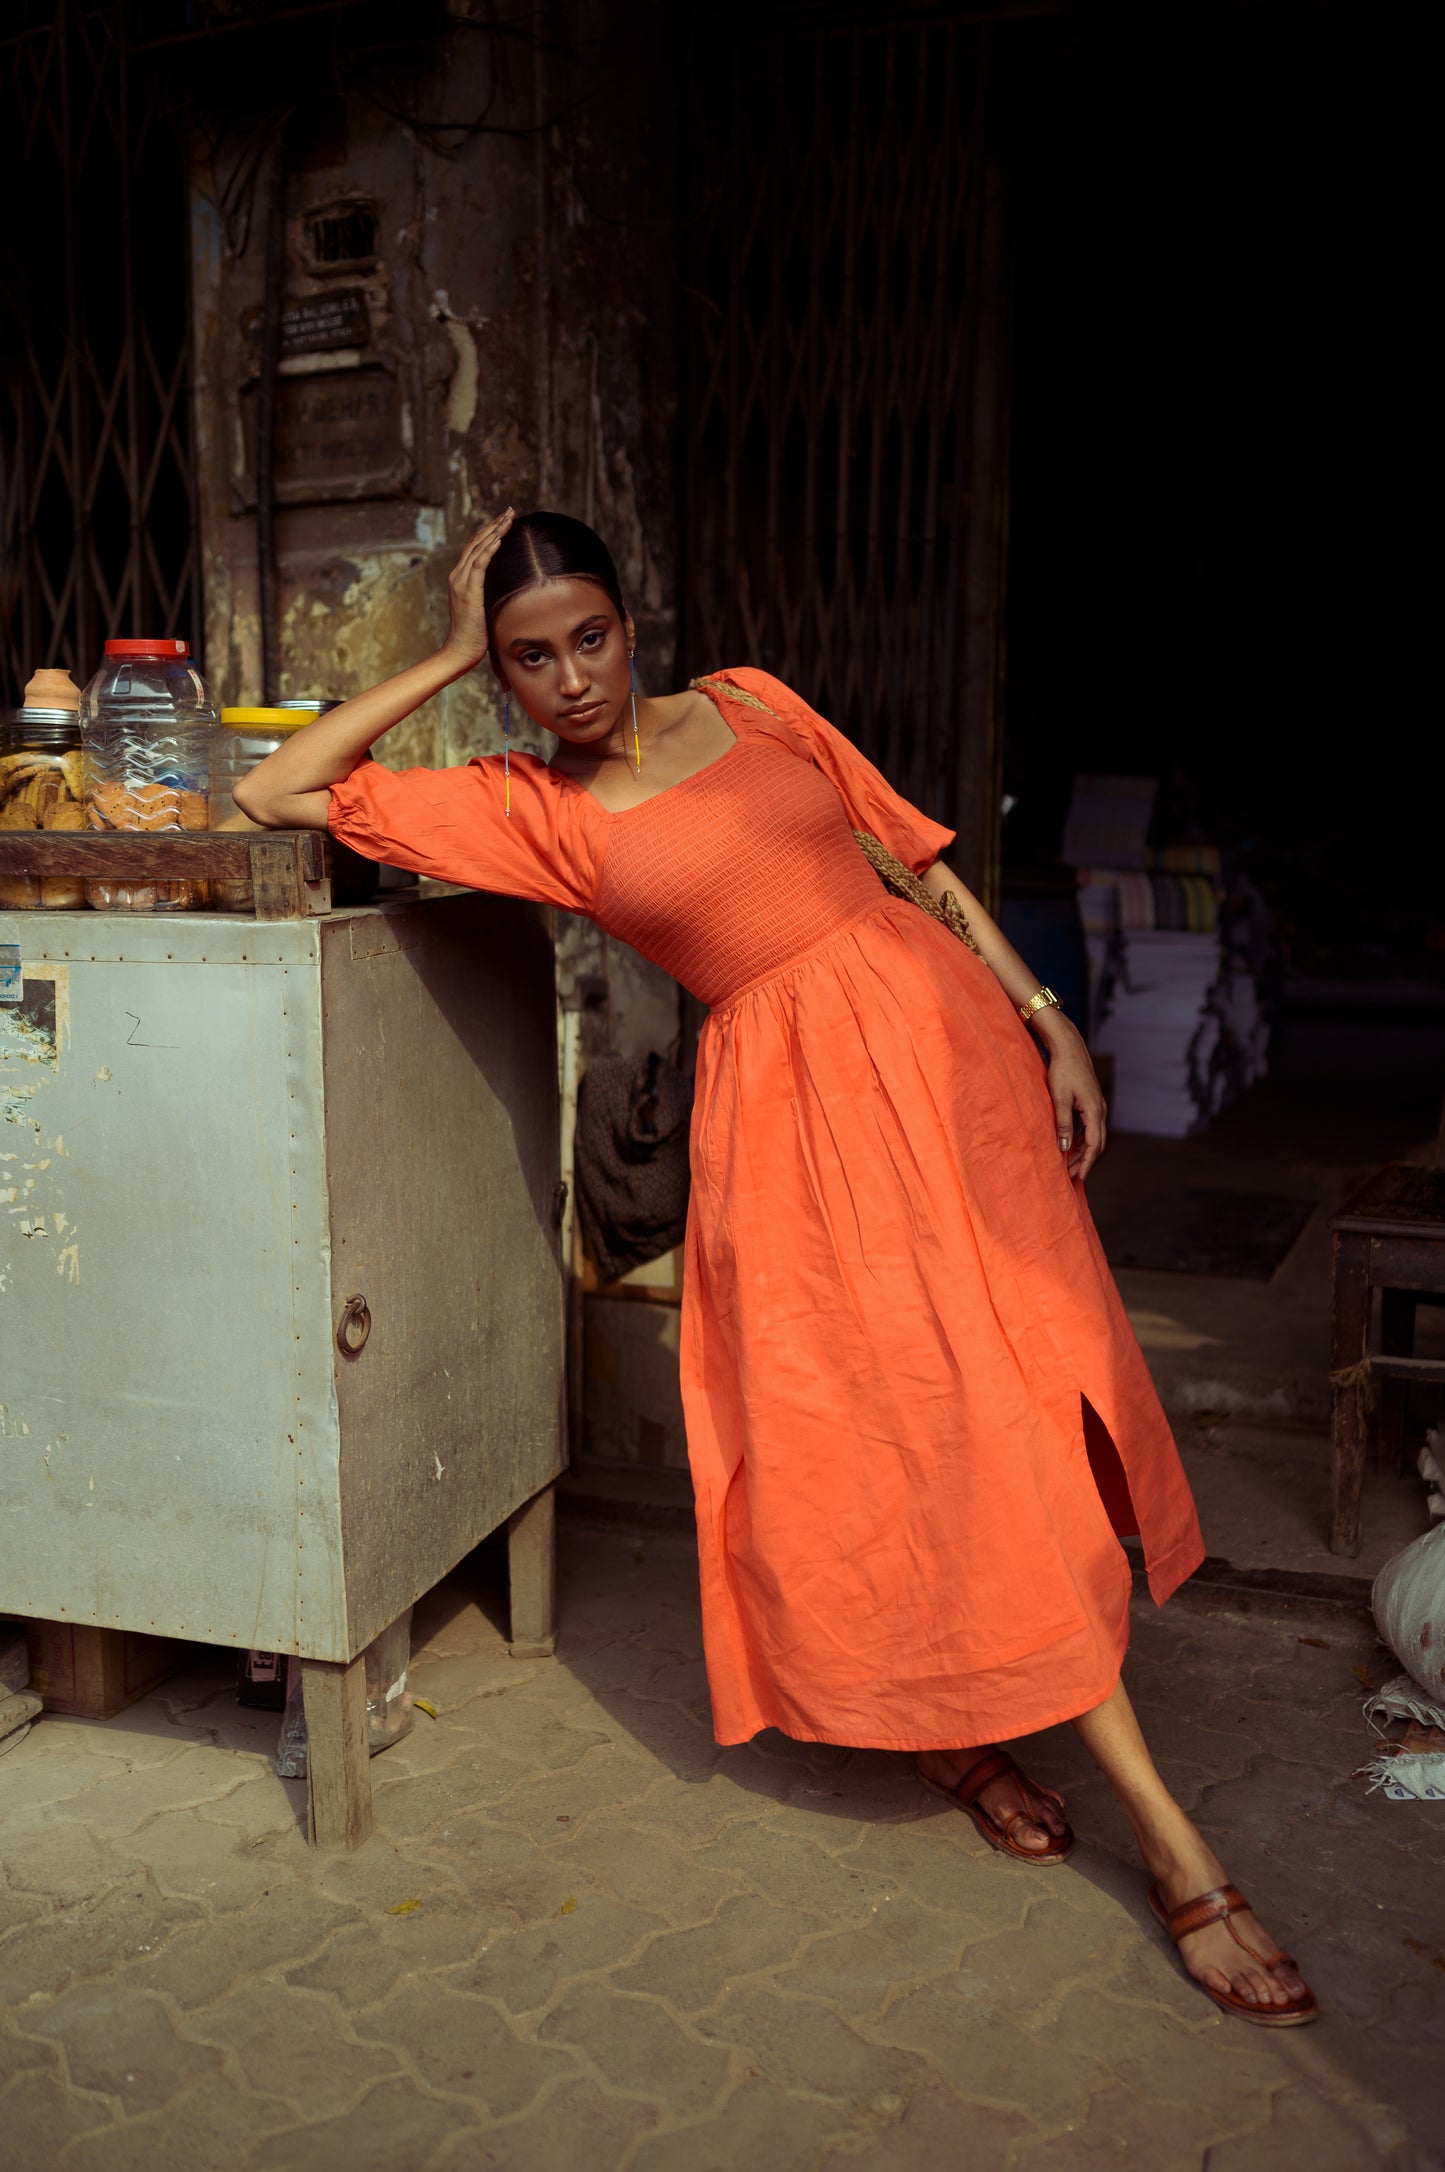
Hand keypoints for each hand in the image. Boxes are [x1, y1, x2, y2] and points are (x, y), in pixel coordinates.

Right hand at [443, 508, 514, 665]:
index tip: (506, 519)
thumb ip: (491, 593)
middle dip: (494, 524)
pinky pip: (478, 565)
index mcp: (461, 578)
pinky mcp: (467, 591)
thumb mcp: (485, 607)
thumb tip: (510, 585)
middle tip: (511, 510)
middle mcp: (458, 575)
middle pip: (476, 541)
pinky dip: (488, 550)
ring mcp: (461, 582)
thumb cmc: (477, 634)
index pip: (475, 547)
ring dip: (494, 531)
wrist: (461, 651)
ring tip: (509, 518)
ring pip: (477, 548)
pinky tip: (499, 538)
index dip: (490, 531)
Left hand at [1035, 1013, 1107, 1179]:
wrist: (1069, 1046)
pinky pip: (1089, 1126)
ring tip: (1068, 1164)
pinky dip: (1081, 1138)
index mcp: (1094, 1111)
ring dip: (1082, 1151)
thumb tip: (1062, 1148)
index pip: (1092, 1145)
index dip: (1085, 1163)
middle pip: (1096, 1143)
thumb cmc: (1062, 1070)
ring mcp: (1097, 1105)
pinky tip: (1069, 1145)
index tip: (1078, 1178)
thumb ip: (1062, 1124)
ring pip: (1093, 1135)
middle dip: (1084, 1161)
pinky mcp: (1091, 1101)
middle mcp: (1100, 1109)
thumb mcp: (1059, 1099)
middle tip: (1070, 1176)